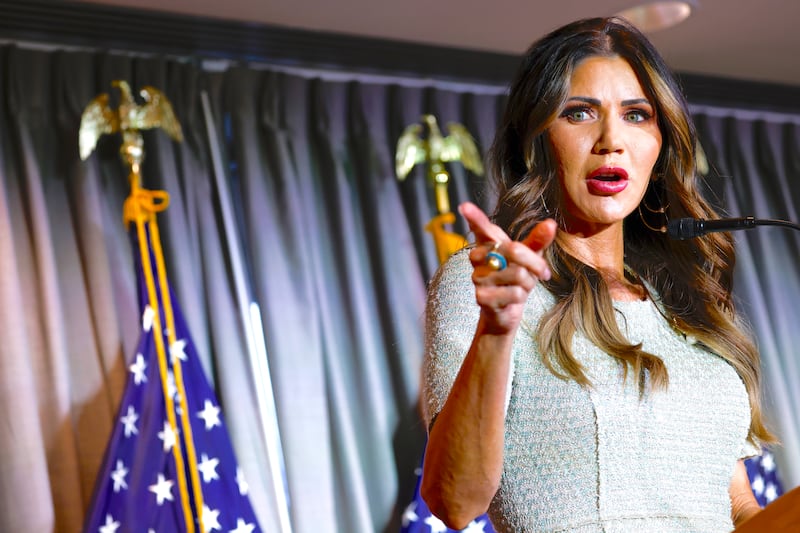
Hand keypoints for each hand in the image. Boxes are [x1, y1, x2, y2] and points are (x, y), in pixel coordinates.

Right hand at [459, 201, 556, 334]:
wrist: (506, 311)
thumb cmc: (516, 279)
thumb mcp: (530, 258)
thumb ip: (537, 240)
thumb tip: (551, 223)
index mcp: (489, 244)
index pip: (481, 228)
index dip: (474, 217)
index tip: (465, 206)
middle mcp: (478, 258)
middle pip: (514, 250)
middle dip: (535, 264)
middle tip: (543, 273)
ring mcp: (477, 277)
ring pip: (518, 274)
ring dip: (527, 284)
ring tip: (520, 288)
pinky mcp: (481, 297)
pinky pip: (513, 293)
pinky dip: (520, 297)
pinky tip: (511, 299)